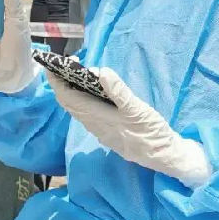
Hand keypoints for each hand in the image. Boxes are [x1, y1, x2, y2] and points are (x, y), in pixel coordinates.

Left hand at [48, 67, 211, 188]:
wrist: (164, 157)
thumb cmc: (151, 132)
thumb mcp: (138, 110)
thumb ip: (119, 92)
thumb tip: (99, 72)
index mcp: (98, 118)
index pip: (68, 98)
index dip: (57, 81)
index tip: (54, 65)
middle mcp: (94, 125)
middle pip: (69, 103)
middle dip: (63, 82)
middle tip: (69, 63)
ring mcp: (100, 129)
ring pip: (77, 108)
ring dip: (72, 90)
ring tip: (78, 71)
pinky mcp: (107, 130)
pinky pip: (86, 112)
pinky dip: (83, 97)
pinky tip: (93, 88)